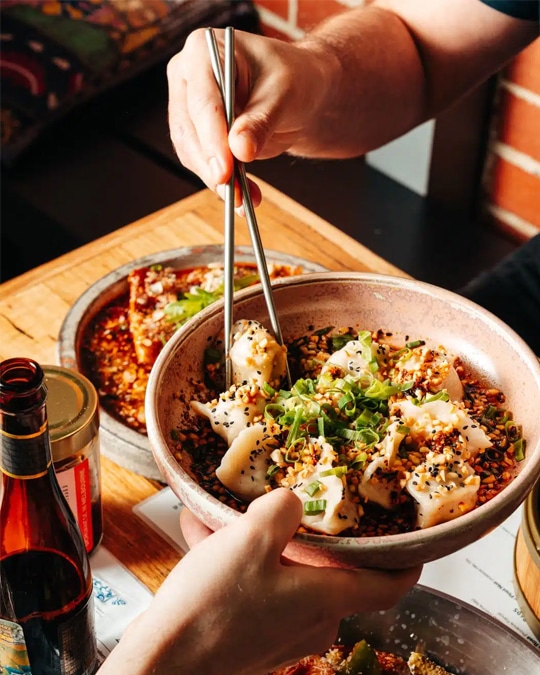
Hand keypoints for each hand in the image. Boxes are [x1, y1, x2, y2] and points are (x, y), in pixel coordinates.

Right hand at [99, 489, 419, 674]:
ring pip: (280, 573)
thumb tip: (292, 503)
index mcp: (325, 600)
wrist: (162, 663)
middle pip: (325, 570)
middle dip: (302, 534)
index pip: (388, 586)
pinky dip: (234, 562)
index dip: (406, 563)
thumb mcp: (251, 538)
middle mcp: (310, 622)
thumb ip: (283, 510)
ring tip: (221, 515)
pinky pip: (252, 588)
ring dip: (255, 542)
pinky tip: (200, 533)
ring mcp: (279, 633)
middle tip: (284, 506)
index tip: (414, 545)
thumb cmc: (213, 605)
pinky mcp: (249, 637)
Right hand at [167, 28, 332, 204]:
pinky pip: (204, 164)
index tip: (224, 169)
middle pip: (188, 130)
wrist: (301, 92)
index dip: (212, 138)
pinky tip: (243, 198)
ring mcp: (190, 109)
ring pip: (191, 152)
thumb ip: (261, 121)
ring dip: (217, 181)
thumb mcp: (284, 94)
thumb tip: (239, 150)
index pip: (202, 101)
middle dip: (211, 165)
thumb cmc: (294, 79)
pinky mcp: (200, 136)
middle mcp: (188, 79)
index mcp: (203, 52)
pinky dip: (223, 184)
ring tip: (244, 199)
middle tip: (232, 192)